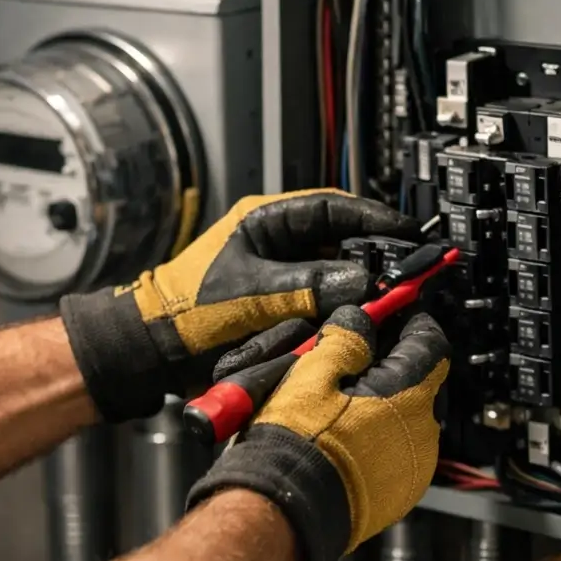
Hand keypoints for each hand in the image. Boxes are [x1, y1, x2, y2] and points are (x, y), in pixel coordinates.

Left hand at [59, 190, 413, 422]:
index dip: (373, 218)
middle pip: (340, 242)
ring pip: (335, 277)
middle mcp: (277, 245)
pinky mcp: (282, 310)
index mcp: (265, 221)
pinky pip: (321, 306)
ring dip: (355, 291)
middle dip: (371, 259)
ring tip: (384, 299)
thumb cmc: (185, 311)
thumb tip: (360, 280)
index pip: (331, 207)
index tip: (406, 232)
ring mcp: (281, 278)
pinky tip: (355, 322)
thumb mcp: (250, 292)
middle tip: (403, 274)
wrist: (154, 352)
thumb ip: (306, 285)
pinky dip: (338, 315)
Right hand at [186, 306, 449, 560]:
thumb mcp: (313, 372)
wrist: (288, 508)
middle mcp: (424, 430)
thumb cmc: (298, 442)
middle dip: (395, 365)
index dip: (412, 323)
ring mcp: (416, 465)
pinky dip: (382, 438)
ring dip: (388, 403)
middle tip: (358, 361)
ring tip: (346, 404)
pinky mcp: (402, 491)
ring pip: (410, 417)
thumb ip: (346, 337)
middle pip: (421, 381)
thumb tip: (361, 319)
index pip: (431, 342)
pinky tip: (349, 438)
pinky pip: (400, 452)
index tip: (394, 315)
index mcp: (409, 395)